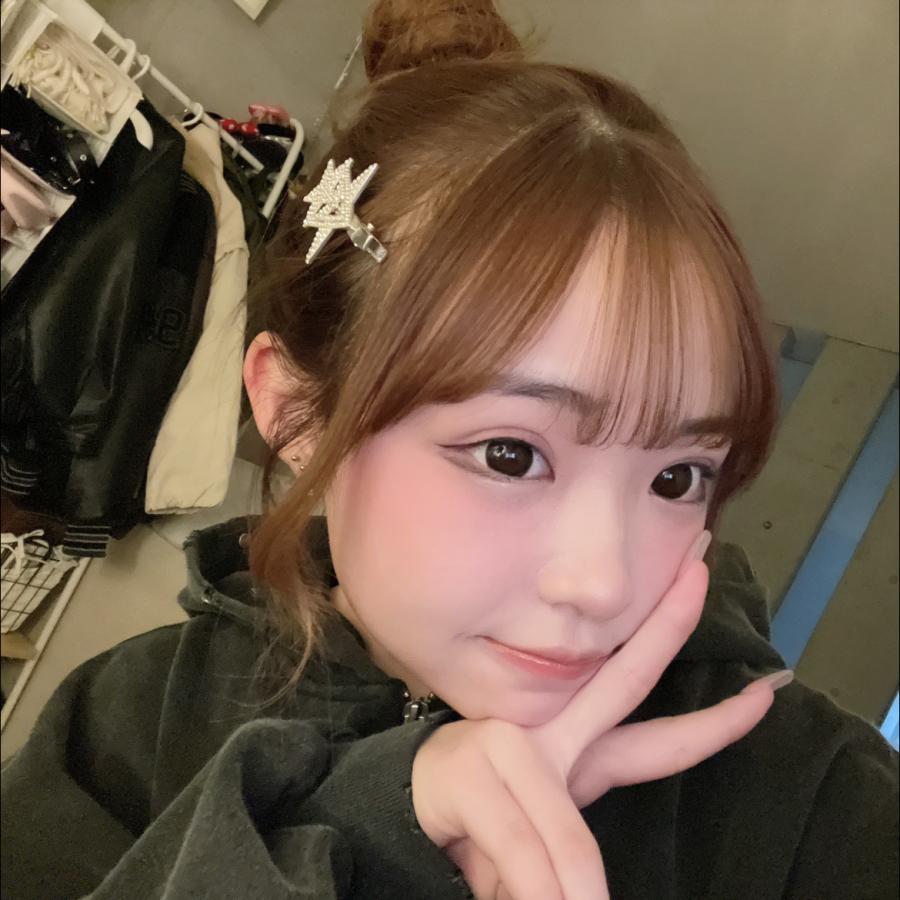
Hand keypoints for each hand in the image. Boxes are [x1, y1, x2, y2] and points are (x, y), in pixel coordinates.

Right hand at [412, 539, 780, 899]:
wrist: (402, 803)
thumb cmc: (481, 816)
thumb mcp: (542, 835)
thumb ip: (568, 840)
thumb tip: (587, 887)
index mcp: (579, 753)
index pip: (659, 741)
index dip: (715, 724)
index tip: (768, 692)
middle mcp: (554, 735)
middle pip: (625, 678)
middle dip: (666, 627)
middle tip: (703, 570)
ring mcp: (517, 747)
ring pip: (571, 837)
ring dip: (568, 895)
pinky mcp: (480, 770)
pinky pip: (524, 854)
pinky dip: (530, 892)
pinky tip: (513, 890)